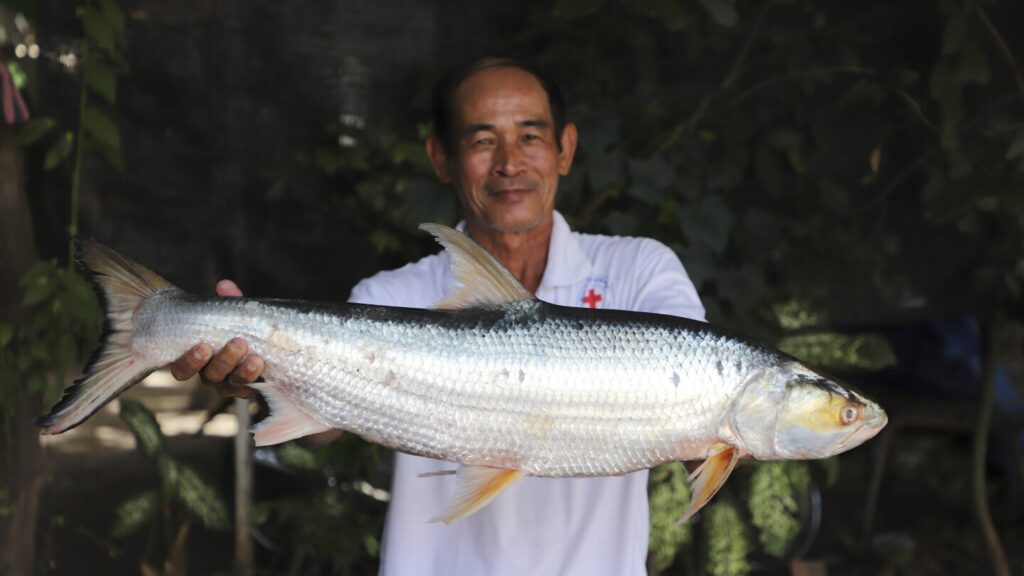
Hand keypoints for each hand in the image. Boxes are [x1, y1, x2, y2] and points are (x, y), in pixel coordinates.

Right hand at [169, 280, 262, 398]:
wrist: (263, 343)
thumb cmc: (237, 326)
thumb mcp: (232, 313)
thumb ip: (228, 301)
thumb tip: (224, 286)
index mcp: (197, 358)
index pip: (182, 368)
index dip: (190, 361)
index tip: (203, 346)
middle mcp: (210, 374)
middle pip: (210, 376)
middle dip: (224, 361)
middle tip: (238, 343)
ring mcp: (228, 384)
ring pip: (230, 385)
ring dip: (243, 371)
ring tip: (256, 358)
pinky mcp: (247, 389)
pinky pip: (249, 391)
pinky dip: (256, 381)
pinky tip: (265, 369)